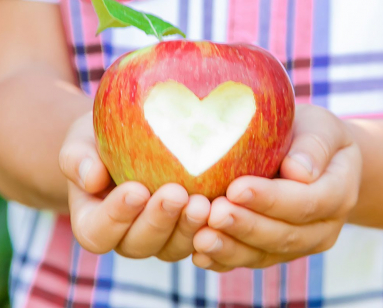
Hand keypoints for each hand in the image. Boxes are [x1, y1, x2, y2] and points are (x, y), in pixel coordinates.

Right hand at [59, 112, 209, 260]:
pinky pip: (198, 238)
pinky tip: (222, 203)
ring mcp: (159, 236)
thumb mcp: (81, 141)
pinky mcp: (184, 228)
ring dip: (188, 228)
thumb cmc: (101, 143)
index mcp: (95, 222)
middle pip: (138, 244)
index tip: (135, 190)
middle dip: (158, 222)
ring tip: (203, 202)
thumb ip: (77, 159)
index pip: (98, 232)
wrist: (129, 143)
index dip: (115, 217)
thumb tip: (90, 178)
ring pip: (172, 247)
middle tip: (175, 194)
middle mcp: (126, 235)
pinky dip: (211, 227)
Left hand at [192, 105, 361, 271]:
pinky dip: (223, 259)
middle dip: (245, 226)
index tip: (236, 188)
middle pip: (283, 235)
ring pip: (262, 254)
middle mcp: (320, 228)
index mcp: (337, 194)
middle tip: (214, 213)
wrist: (311, 163)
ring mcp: (295, 244)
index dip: (271, 199)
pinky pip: (248, 260)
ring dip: (230, 248)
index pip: (307, 202)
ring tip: (201, 238)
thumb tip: (298, 171)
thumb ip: (314, 146)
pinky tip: (200, 253)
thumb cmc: (309, 138)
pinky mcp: (271, 250)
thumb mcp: (320, 128)